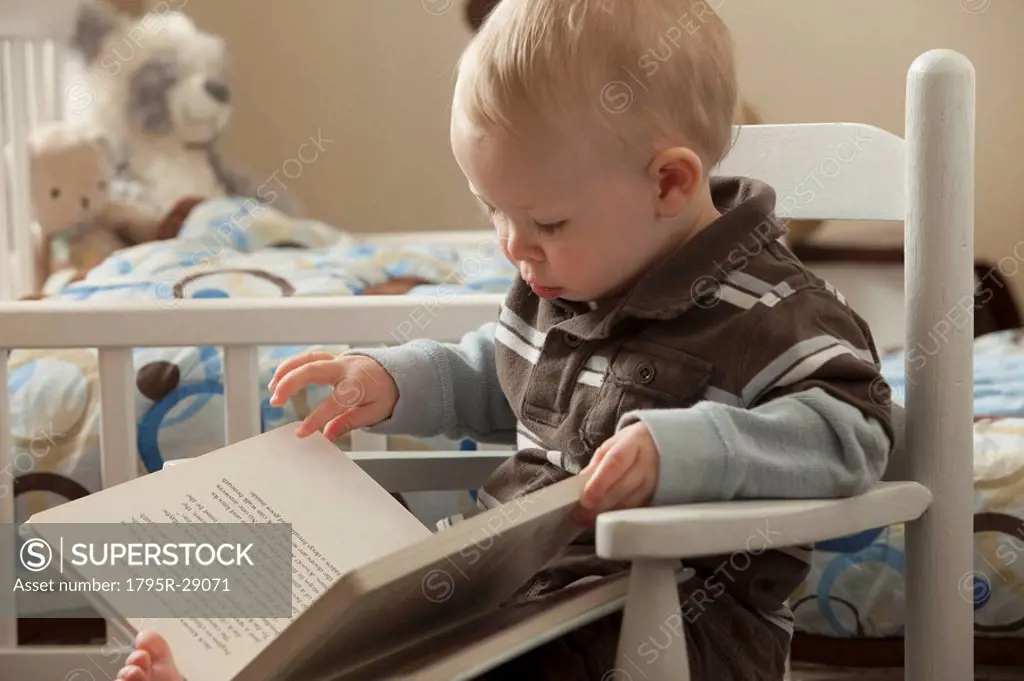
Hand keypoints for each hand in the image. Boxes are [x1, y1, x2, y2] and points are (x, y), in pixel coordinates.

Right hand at [267, 352, 398, 439]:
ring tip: (272, 389)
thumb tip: (328, 434)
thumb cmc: (386, 393)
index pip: (333, 403)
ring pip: (307, 358)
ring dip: (286, 371)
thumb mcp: (376, 412)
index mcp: (358, 384)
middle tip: (275, 401)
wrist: (398, 371)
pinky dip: (293, 365)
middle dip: (290, 383)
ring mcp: (338, 359)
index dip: (316, 419)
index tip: (301, 433)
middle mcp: (346, 368)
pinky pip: (309, 357)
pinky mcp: (333, 357)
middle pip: (313, 369)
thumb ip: (350, 422)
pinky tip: (281, 377)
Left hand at [574, 422, 658, 524]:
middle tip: (581, 516)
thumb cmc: (632, 446)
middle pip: (623, 487)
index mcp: (634, 443)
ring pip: (632, 502)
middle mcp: (648, 462)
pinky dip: (621, 515)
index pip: (616, 462)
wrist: (661, 447)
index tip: (585, 499)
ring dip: (609, 513)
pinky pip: (638, 508)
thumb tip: (581, 484)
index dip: (600, 483)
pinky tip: (608, 518)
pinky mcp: (659, 496)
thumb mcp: (613, 446)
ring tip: (590, 519)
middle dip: (600, 504)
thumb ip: (597, 464)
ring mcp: (656, 481)